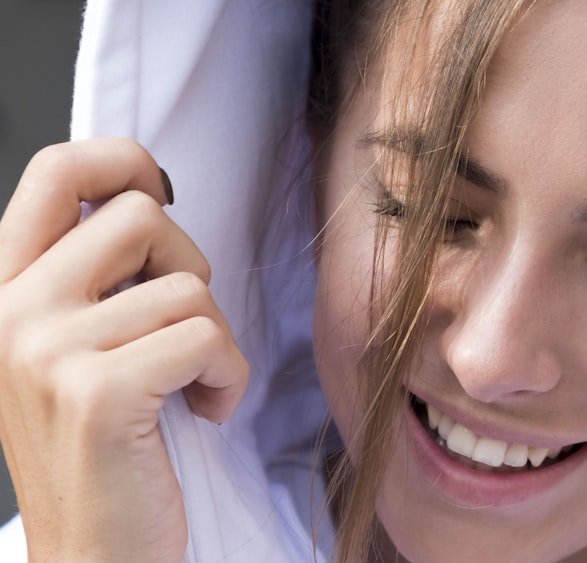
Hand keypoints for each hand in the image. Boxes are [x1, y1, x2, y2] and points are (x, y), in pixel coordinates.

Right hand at [0, 139, 248, 561]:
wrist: (94, 555)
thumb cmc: (104, 451)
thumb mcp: (76, 350)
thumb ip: (96, 277)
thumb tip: (150, 197)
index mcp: (5, 292)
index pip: (55, 171)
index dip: (122, 160)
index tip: (161, 194)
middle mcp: (13, 312)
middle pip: (140, 216)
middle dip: (190, 267)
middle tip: (182, 328)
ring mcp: (47, 351)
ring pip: (189, 286)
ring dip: (215, 339)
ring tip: (190, 386)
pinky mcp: (100, 393)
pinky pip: (207, 338)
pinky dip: (229, 376)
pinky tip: (205, 410)